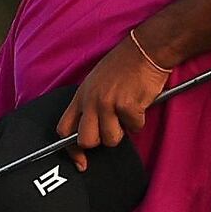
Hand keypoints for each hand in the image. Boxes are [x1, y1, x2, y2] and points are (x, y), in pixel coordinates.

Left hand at [56, 33, 169, 161]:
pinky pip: (134, 128)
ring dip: (123, 131)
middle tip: (113, 128)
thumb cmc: (124, 64)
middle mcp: (91, 101)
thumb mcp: (96, 81)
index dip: (71, 150)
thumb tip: (92, 128)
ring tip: (128, 112)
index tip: (80, 161)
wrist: (146, 50)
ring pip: (111, 139)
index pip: (64, 129)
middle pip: (86, 141)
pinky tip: (140, 103)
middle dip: (101, 141)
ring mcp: (108, 104)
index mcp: (81, 95)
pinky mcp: (128, 106)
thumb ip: (90, 104)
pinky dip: (139, 120)